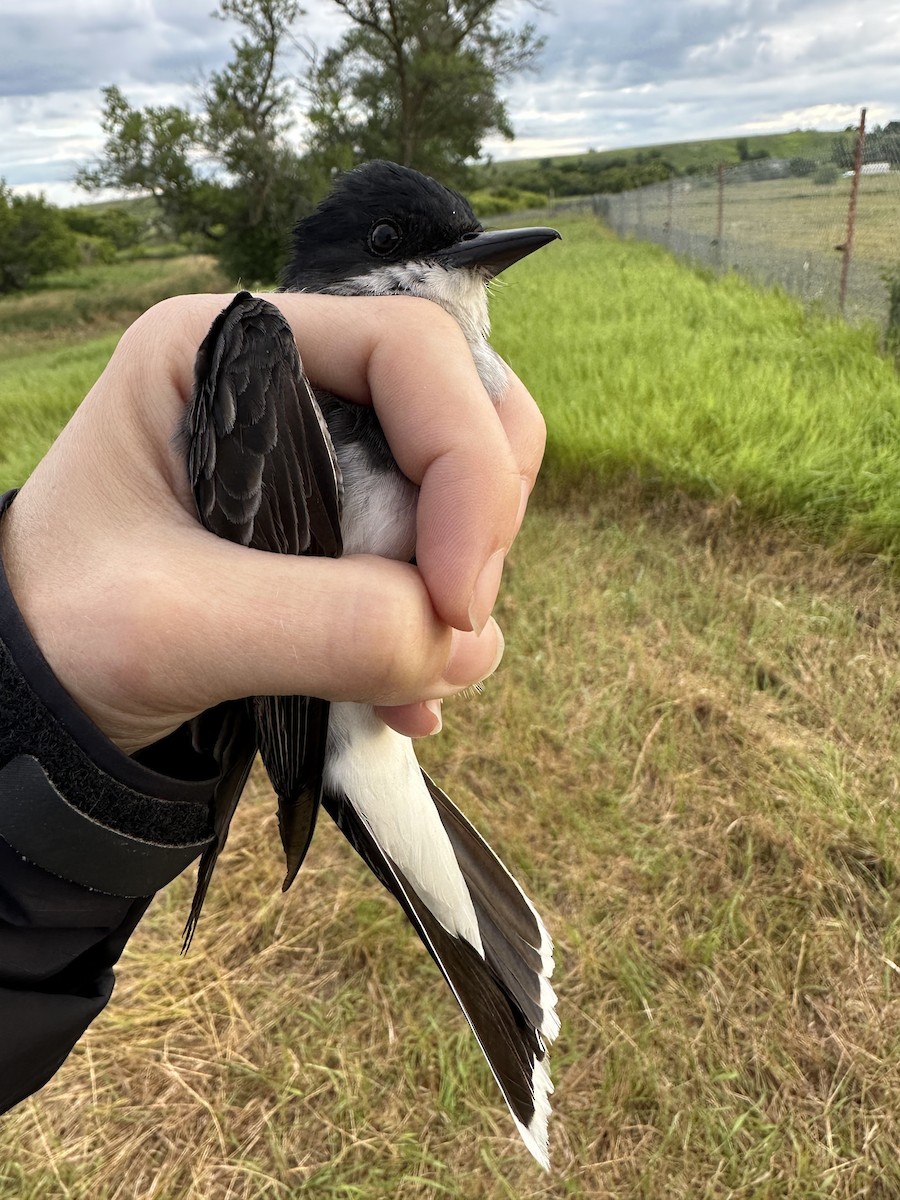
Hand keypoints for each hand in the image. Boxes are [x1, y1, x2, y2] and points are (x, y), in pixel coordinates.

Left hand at [0, 294, 544, 752]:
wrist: (30, 685)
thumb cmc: (59, 629)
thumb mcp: (169, 627)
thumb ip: (317, 625)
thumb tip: (451, 637)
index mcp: (229, 349)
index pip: (409, 351)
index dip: (464, 466)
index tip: (455, 596)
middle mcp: (289, 383)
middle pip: (461, 409)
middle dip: (478, 525)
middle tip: (444, 630)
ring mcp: (323, 456)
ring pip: (464, 488)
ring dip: (461, 592)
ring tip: (406, 685)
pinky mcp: (340, 528)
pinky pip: (436, 557)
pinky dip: (439, 630)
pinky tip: (400, 700)